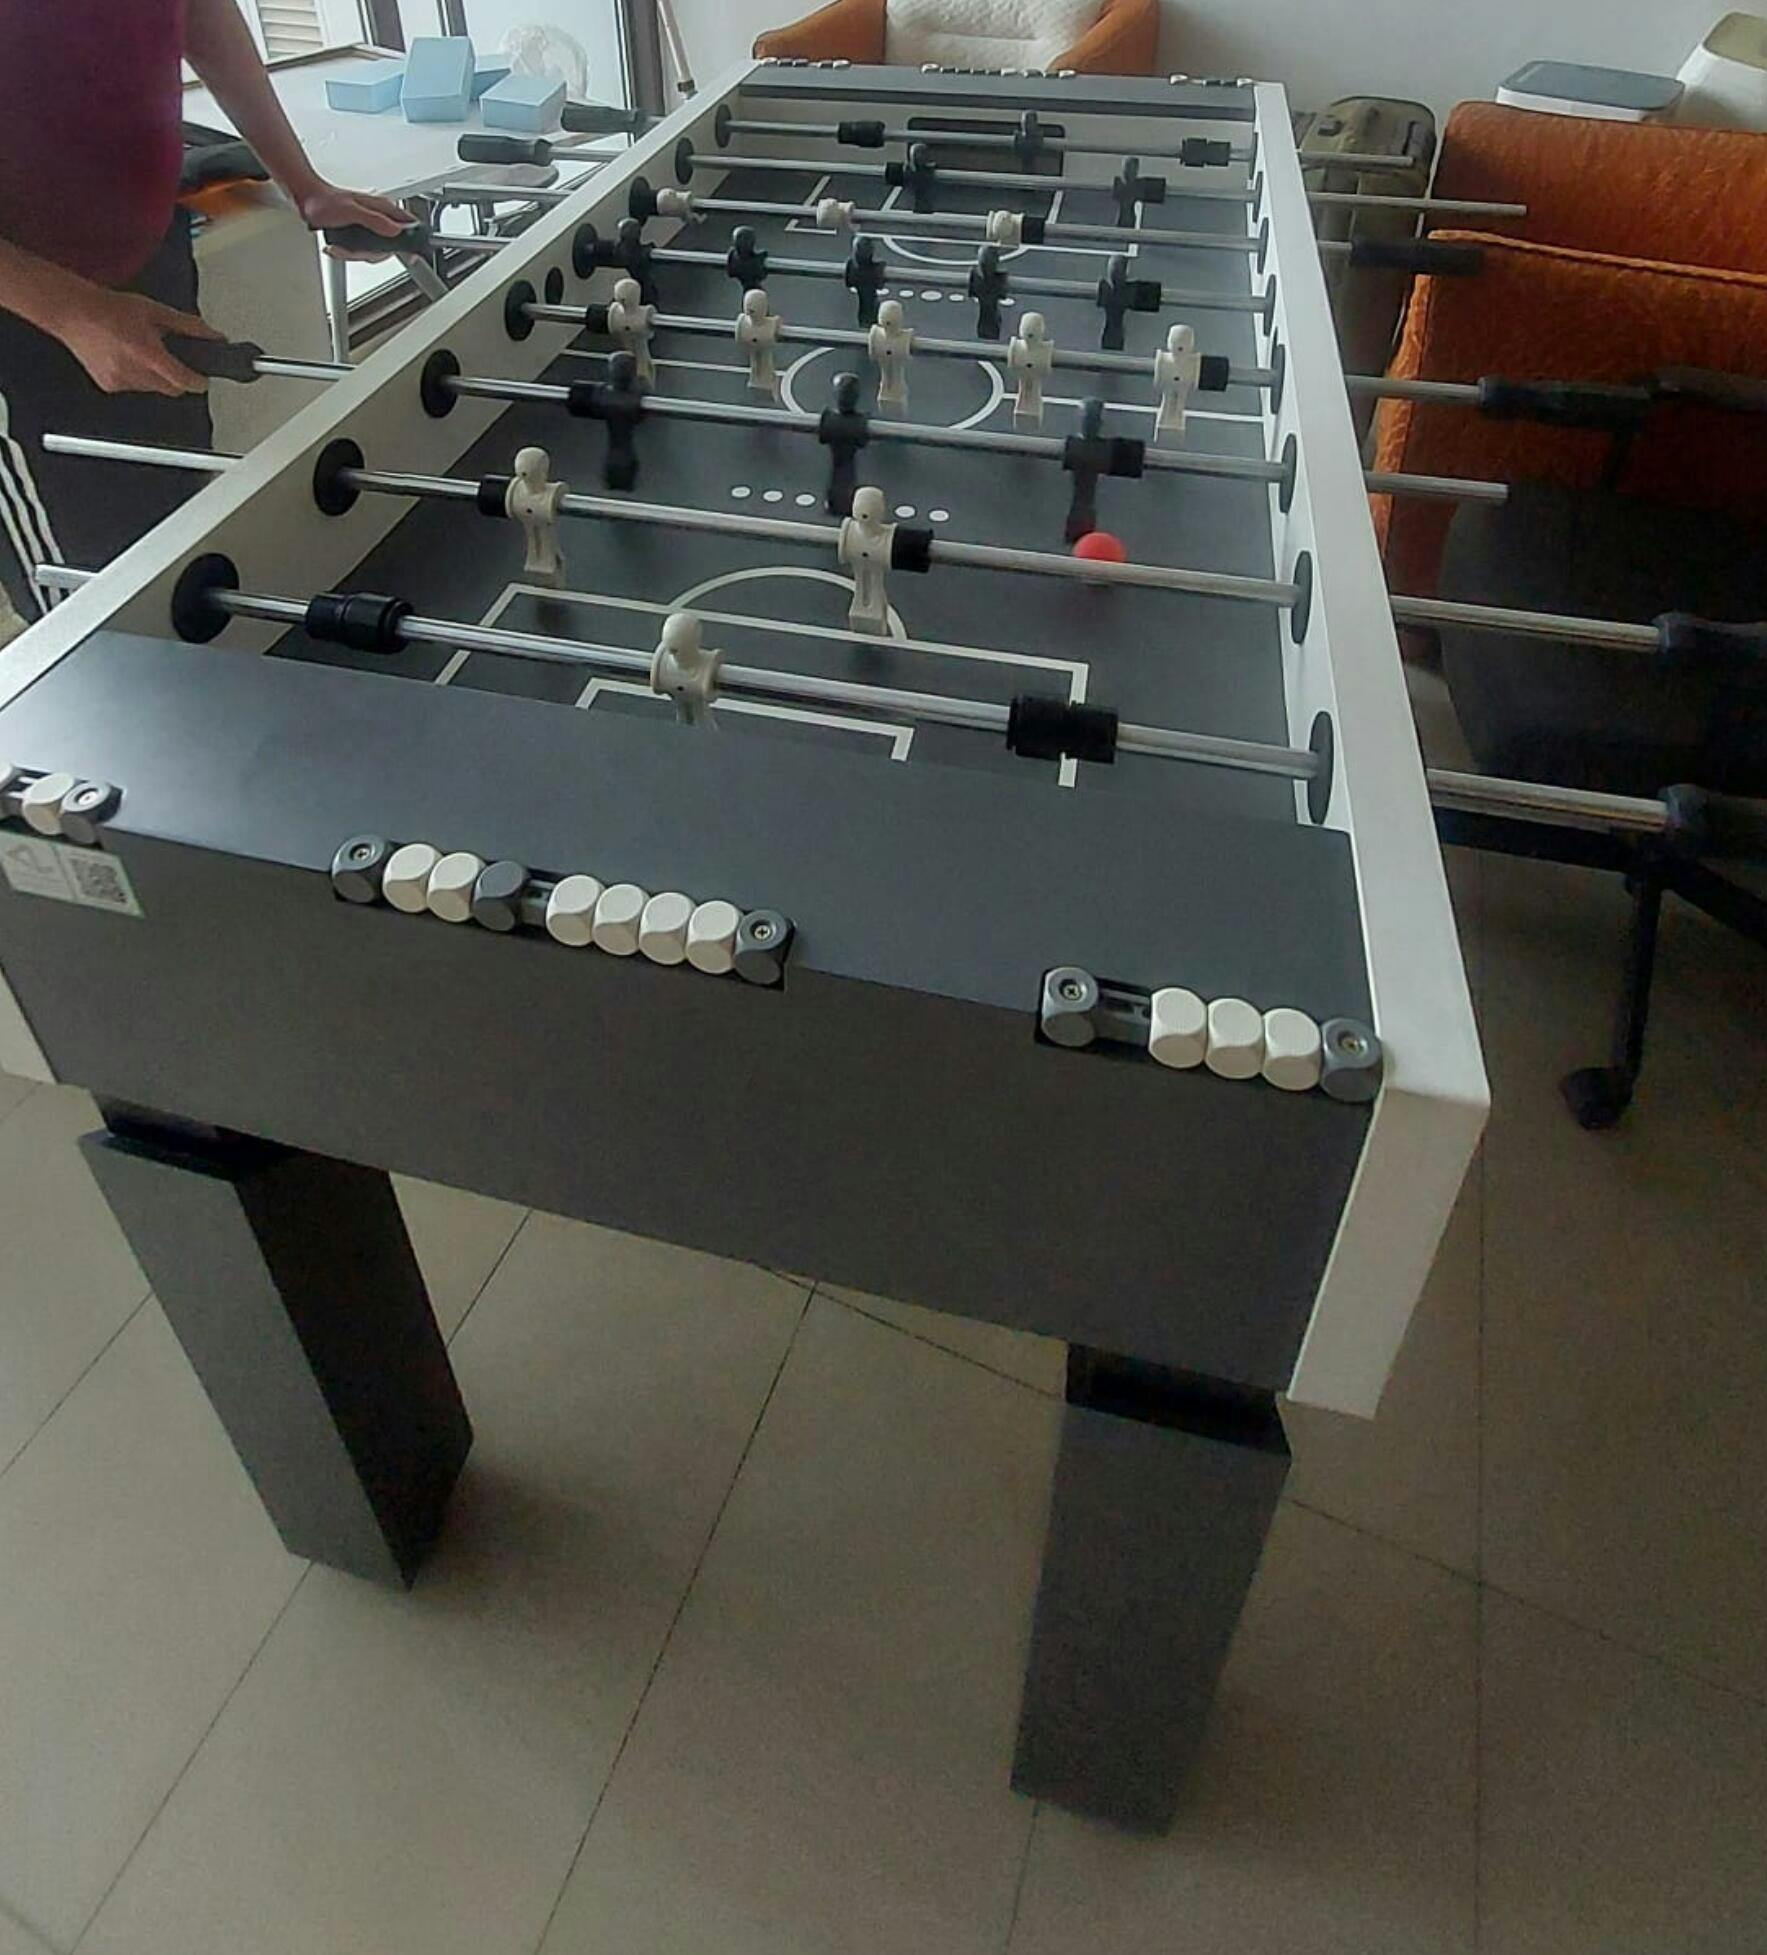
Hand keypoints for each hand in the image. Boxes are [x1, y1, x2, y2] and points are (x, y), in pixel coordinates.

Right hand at [53, 287, 222, 396]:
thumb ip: (188, 327)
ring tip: (140, 350)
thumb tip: (212, 336)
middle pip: (172, 389)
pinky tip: (124, 356)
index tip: (203, 378)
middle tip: (168, 357)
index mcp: (149, 355)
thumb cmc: (110, 308)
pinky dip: (135, 377)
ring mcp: (121, 382)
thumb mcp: (156, 311)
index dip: (199, 381)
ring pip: (153, 389)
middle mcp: (135, 373)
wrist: (73, 311)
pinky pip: (133, 387)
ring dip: (155, 376)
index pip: (186, 382)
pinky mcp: (109, 386)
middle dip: (176, 376)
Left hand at [295, 182, 412, 259]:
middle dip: (370, 254)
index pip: (408, 223)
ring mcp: (369, 225)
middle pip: (389, 246)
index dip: (413, 240)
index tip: (413, 254)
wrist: (307, 200)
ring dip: (356, 254)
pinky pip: (362, 250)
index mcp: (381, 208)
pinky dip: (349, 253)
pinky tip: (339, 247)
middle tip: (356, 251)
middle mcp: (378, 216)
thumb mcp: (352, 211)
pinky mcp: (360, 232)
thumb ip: (375, 220)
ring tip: (341, 248)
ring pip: (375, 251)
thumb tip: (395, 230)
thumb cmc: (324, 202)